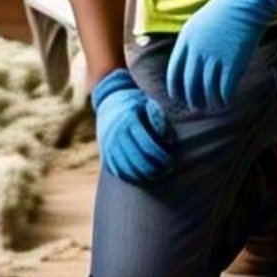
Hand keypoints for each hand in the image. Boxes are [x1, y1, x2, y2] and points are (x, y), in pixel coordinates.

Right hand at [90, 69, 173, 184]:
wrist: (110, 99)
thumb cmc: (137, 104)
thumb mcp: (150, 104)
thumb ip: (160, 120)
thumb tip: (169, 141)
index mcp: (130, 121)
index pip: (148, 147)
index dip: (161, 158)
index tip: (171, 161)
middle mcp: (117, 134)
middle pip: (138, 161)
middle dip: (154, 170)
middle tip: (166, 171)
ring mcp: (109, 145)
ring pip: (127, 169)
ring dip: (144, 176)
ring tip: (157, 175)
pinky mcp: (105, 153)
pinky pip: (118, 171)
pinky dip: (131, 177)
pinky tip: (142, 176)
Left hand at [165, 0, 276, 111]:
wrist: (246, 1)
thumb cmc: (224, 11)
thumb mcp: (199, 23)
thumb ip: (192, 43)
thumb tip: (190, 64)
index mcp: (186, 39)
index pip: (174, 71)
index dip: (175, 87)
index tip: (177, 97)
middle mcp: (197, 50)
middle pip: (189, 83)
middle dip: (192, 99)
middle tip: (196, 106)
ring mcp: (215, 56)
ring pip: (207, 90)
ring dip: (209, 101)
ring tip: (212, 105)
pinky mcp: (232, 62)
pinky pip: (224, 88)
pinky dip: (223, 98)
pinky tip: (225, 100)